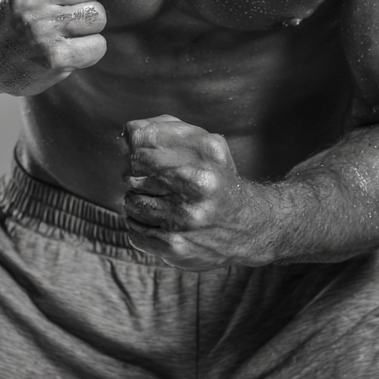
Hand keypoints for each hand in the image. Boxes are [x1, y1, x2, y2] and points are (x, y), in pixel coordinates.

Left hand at [123, 115, 274, 269]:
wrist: (249, 227)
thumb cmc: (219, 180)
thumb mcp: (208, 146)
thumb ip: (170, 130)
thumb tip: (129, 130)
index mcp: (201, 167)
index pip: (142, 153)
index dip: (138, 155)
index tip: (144, 160)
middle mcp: (193, 196)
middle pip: (133, 179)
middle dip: (137, 178)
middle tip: (149, 182)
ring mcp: (182, 225)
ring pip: (131, 204)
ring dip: (137, 201)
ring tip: (155, 201)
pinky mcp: (174, 249)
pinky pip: (134, 232)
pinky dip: (138, 225)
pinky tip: (156, 221)